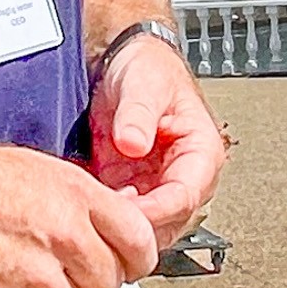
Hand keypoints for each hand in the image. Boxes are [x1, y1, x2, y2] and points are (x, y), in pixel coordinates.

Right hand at [0, 138, 159, 287]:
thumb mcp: (32, 168)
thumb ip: (79, 202)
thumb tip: (110, 229)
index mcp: (75, 195)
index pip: (140, 242)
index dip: (131, 257)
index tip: (121, 261)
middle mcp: (64, 236)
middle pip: (106, 283)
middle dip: (83, 279)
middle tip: (49, 264)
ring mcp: (36, 277)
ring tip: (8, 269)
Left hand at [90, 32, 228, 242]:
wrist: (125, 61)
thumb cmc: (146, 68)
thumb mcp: (143, 83)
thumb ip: (138, 114)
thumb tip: (133, 143)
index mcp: (201, 152)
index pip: (185, 197)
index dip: (156, 211)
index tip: (127, 216)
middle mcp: (184, 175)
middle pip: (168, 222)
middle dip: (137, 226)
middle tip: (102, 219)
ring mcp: (158, 185)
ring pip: (146, 226)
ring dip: (120, 226)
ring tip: (91, 212)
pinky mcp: (133, 187)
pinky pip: (123, 215)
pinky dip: (105, 217)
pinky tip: (85, 205)